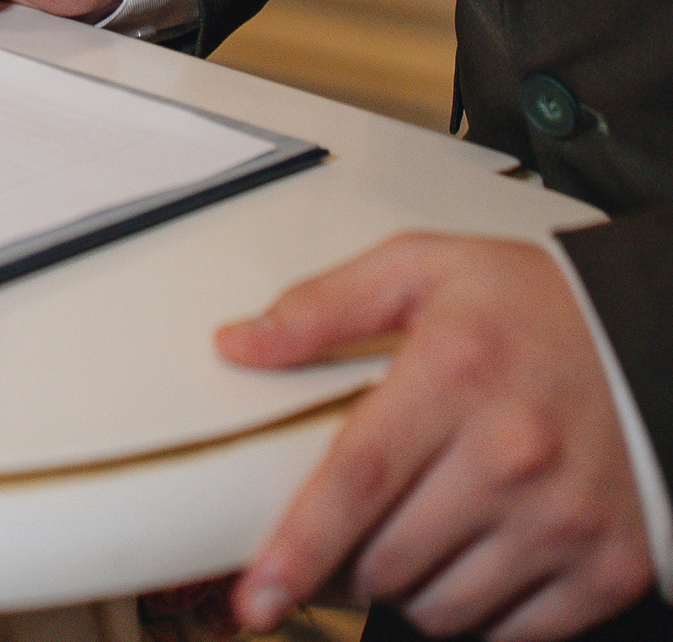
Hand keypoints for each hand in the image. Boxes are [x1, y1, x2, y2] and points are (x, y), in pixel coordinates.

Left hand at [226, 235, 654, 639]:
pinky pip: (514, 634)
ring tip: (409, 543)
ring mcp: (564, 519)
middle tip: (349, 538)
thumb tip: (240, 343)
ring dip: (406, 594)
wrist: (649, 335)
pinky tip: (467, 567)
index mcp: (456, 373)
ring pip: (444, 608)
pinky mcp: (608, 567)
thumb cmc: (532, 305)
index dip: (300, 547)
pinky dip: (476, 616)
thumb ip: (322, 306)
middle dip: (349, 562)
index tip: (259, 594)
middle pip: (391, 557)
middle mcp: (513, 454)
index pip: (357, 481)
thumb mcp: (420, 269)